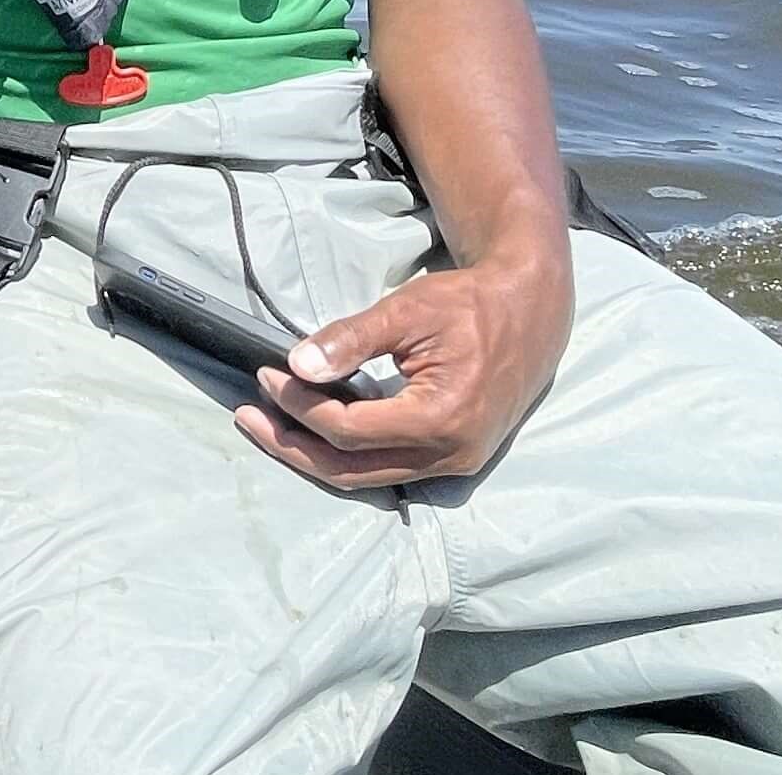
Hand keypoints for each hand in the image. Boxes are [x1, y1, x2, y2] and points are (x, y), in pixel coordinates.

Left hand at [232, 253, 571, 489]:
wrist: (532, 310)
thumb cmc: (471, 303)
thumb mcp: (409, 310)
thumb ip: (353, 339)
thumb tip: (299, 364)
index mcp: (441, 418)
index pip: (349, 429)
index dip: (301, 406)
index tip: (268, 376)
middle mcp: (450, 454)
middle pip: (350, 470)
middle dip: (292, 446)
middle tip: (248, 418)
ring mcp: (456, 464)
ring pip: (367, 479)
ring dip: (314, 455)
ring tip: (271, 428)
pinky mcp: (456, 460)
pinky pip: (389, 469)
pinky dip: (348, 455)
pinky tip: (316, 432)